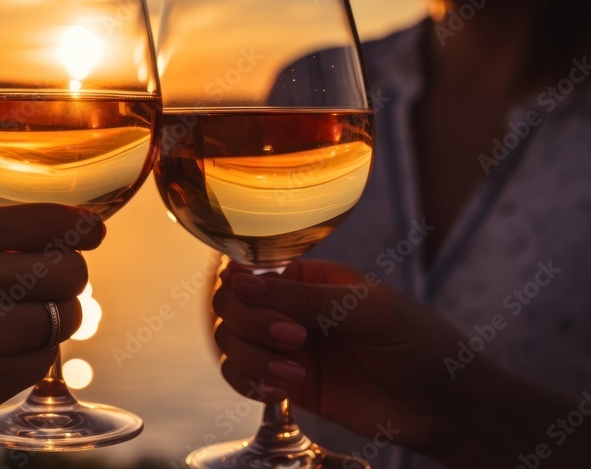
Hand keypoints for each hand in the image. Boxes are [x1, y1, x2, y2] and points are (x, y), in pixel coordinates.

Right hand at [0, 203, 102, 464]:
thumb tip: (29, 233)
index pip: (44, 220)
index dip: (81, 226)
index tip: (92, 231)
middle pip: (69, 269)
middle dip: (71, 272)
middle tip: (58, 278)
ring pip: (66, 317)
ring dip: (59, 315)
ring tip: (32, 316)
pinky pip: (44, 360)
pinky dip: (38, 352)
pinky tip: (10, 348)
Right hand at [212, 259, 478, 453]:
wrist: (445, 405)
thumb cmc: (417, 342)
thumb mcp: (366, 310)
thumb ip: (303, 298)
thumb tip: (241, 281)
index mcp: (307, 278)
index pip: (250, 270)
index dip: (244, 286)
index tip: (261, 302)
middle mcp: (288, 309)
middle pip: (231, 305)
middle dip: (252, 324)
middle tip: (296, 341)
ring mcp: (285, 348)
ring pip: (230, 342)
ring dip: (252, 358)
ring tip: (296, 374)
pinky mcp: (287, 385)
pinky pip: (241, 378)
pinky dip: (249, 383)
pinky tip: (283, 390)